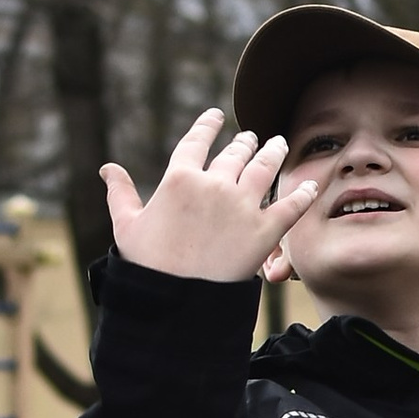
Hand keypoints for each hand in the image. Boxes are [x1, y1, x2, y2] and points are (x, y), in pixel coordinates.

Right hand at [103, 111, 320, 283]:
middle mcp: (213, 184)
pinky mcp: (264, 231)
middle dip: (245, 143)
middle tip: (252, 138)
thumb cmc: (146, 266)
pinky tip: (311, 186)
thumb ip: (120, 193)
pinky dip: (303, 194)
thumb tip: (107, 168)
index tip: (215, 116)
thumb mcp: (127, 226)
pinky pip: (290, 205)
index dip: (207, 126)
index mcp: (179, 179)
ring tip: (278, 144)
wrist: (175, 301)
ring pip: (264, 168)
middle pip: (235, 153)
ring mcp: (241, 206)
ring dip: (273, 152)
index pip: (196, 142)